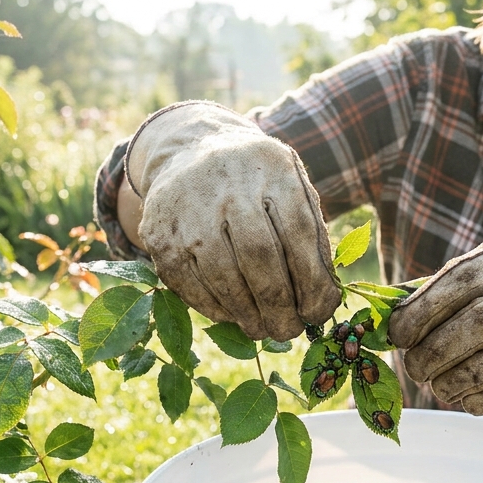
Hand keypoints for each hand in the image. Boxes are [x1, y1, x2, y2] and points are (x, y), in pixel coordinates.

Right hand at [125, 102, 339, 340]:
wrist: (192, 151)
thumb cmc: (256, 183)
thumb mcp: (292, 186)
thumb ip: (311, 234)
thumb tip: (322, 298)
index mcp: (272, 169)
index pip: (299, 234)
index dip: (312, 283)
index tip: (319, 313)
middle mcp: (227, 184)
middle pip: (259, 257)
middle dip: (279, 306)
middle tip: (290, 331)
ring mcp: (188, 208)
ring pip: (223, 277)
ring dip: (248, 314)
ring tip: (263, 329)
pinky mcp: (160, 234)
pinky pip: (189, 285)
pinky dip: (215, 309)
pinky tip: (233, 315)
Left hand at [387, 235, 482, 415]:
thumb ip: (452, 288)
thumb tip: (387, 314)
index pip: (462, 281)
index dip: (422, 311)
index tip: (397, 336)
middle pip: (479, 324)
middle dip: (436, 353)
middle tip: (415, 370)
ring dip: (459, 382)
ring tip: (439, 388)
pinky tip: (470, 400)